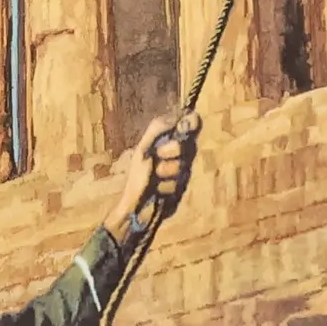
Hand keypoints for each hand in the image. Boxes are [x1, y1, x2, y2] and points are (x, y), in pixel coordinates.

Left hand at [105, 111, 200, 247]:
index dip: (191, 122)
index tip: (190, 122)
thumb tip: (174, 117)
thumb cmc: (137, 177)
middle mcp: (179, 155)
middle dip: (168, 151)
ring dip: (164, 172)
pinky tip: (158, 191)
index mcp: (167, 143)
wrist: (135, 208)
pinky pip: (178, 183)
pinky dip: (164, 187)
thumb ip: (157, 130)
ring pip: (181, 165)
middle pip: (183, 145)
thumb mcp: (142, 150)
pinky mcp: (183, 188)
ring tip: (154, 179)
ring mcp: (182, 172)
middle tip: (156, 158)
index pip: (186, 127)